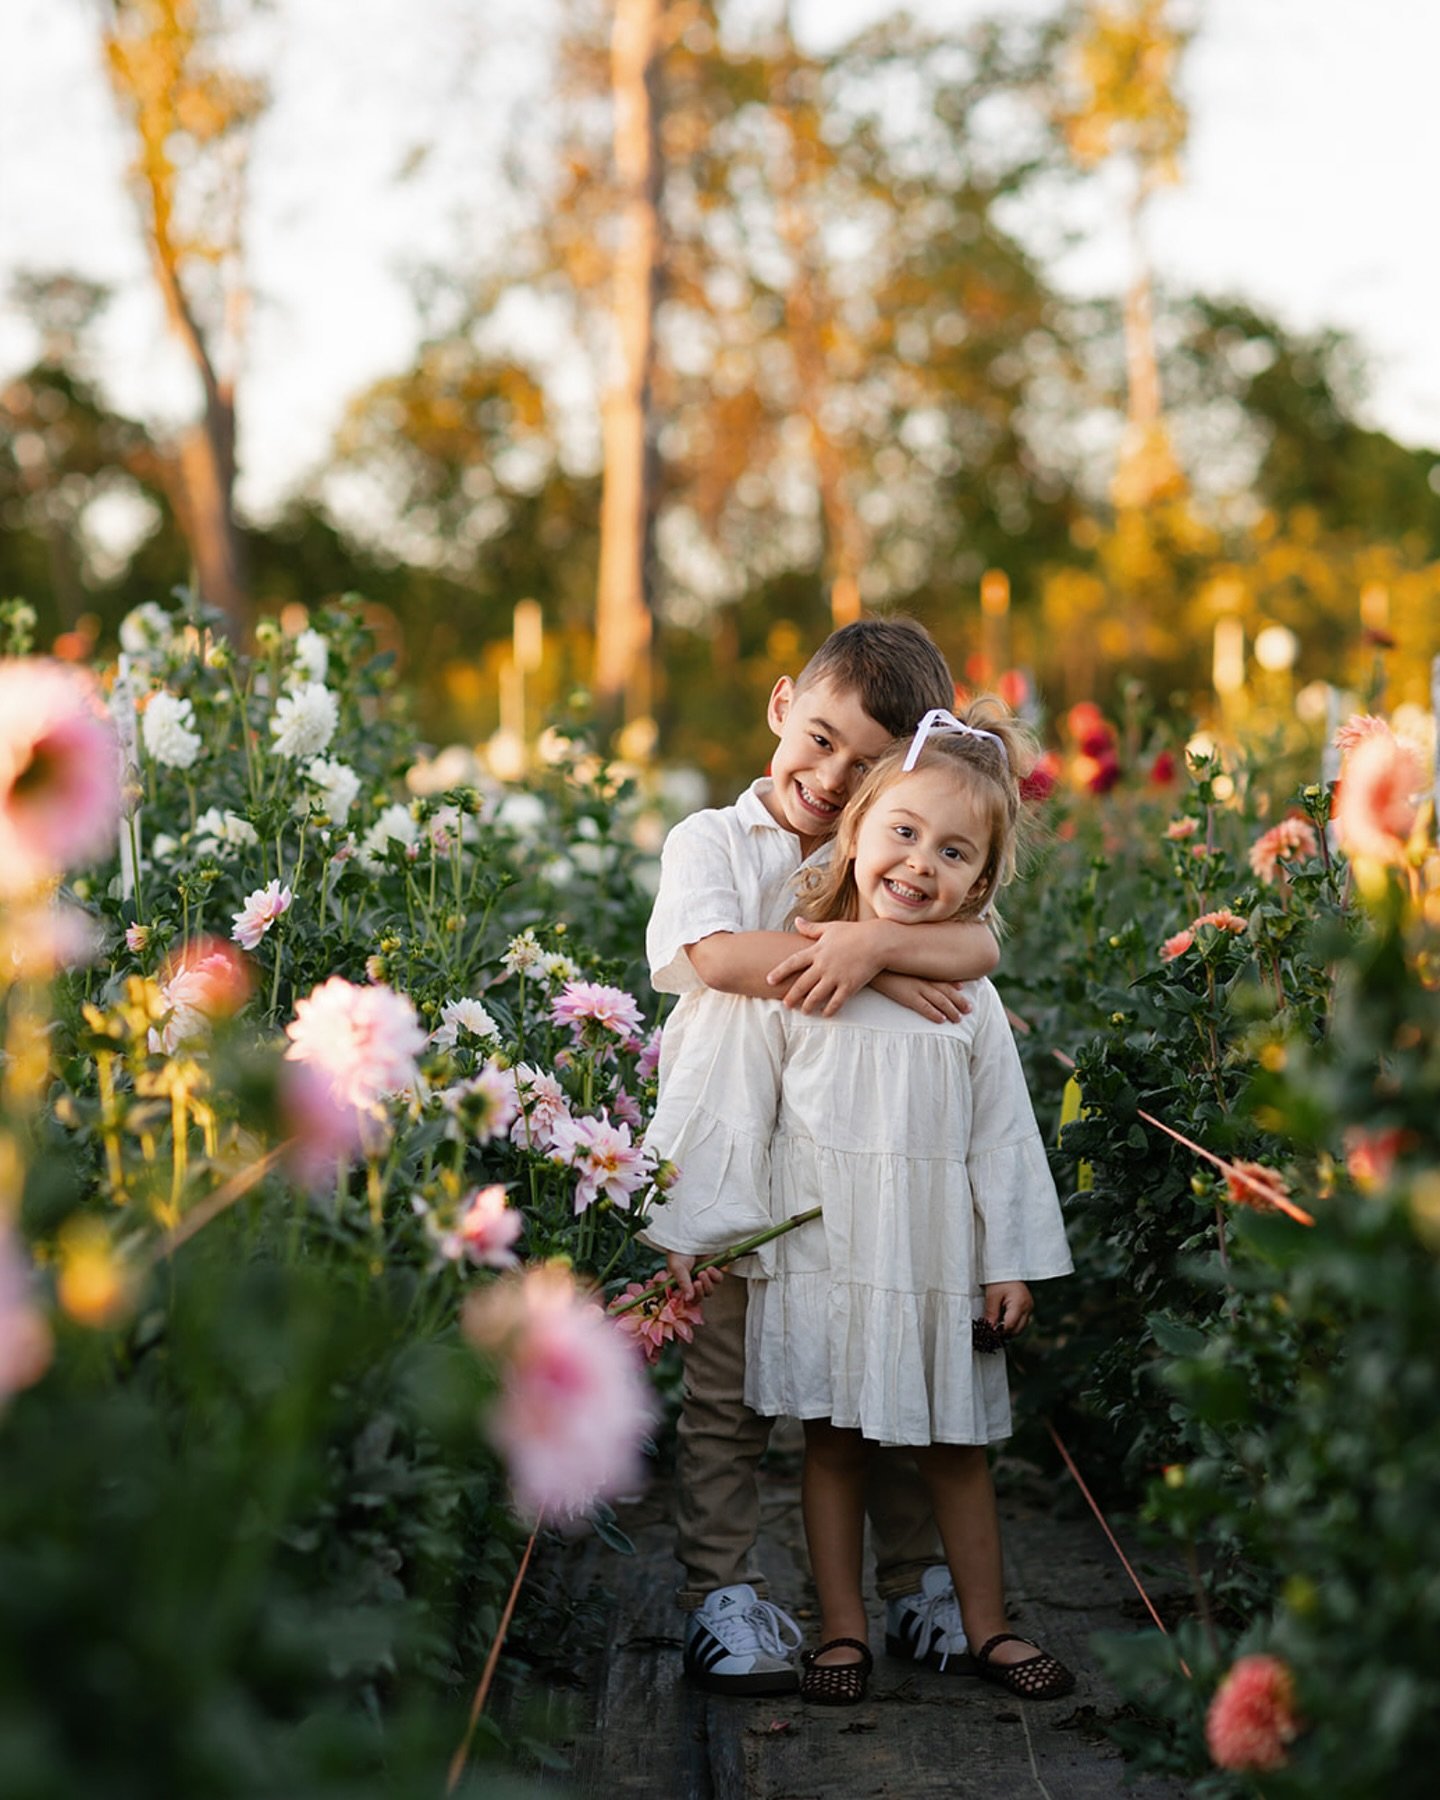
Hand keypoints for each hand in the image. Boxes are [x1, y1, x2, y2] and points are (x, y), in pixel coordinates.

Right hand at [666, 1250, 724, 1302]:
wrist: (690, 1236)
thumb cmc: (679, 1251)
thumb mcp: (677, 1267)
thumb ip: (683, 1283)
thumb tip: (688, 1299)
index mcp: (679, 1285)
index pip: (684, 1301)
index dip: (688, 1300)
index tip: (689, 1296)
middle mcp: (691, 1284)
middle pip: (699, 1298)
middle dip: (699, 1291)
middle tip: (697, 1282)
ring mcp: (702, 1278)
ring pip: (709, 1291)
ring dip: (707, 1283)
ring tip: (702, 1272)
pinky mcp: (712, 1272)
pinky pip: (718, 1280)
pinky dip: (715, 1276)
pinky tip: (709, 1268)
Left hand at [766, 918, 883, 1014]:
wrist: (878, 941)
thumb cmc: (854, 932)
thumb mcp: (831, 927)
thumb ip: (812, 928)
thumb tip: (796, 921)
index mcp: (817, 951)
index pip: (792, 963)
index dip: (779, 972)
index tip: (768, 980)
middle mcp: (823, 965)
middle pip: (801, 984)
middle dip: (791, 996)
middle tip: (785, 1005)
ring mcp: (836, 977)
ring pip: (816, 996)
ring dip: (808, 1006)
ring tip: (803, 1011)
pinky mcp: (849, 986)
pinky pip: (836, 1002)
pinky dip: (829, 1010)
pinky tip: (825, 1014)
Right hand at [870, 970, 972, 1022]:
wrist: (870, 962)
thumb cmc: (882, 963)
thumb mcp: (897, 961)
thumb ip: (907, 965)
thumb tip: (913, 964)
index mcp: (920, 970)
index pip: (942, 978)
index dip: (954, 986)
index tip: (964, 990)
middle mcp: (922, 979)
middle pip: (946, 991)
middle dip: (958, 1001)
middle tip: (970, 1009)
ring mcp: (915, 987)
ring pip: (939, 1000)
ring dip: (951, 1010)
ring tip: (959, 1019)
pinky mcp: (906, 996)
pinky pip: (924, 1006)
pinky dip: (934, 1013)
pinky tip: (941, 1020)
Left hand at [983, 1281, 1032, 1337]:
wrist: (1006, 1266)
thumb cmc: (999, 1278)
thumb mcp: (992, 1296)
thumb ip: (991, 1314)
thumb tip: (990, 1329)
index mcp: (1019, 1303)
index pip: (1010, 1326)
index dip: (999, 1331)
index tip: (989, 1333)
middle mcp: (1028, 1307)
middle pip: (1018, 1329)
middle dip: (1005, 1332)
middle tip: (992, 1331)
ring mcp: (1029, 1306)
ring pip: (1021, 1326)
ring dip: (1010, 1328)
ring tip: (997, 1325)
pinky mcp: (1028, 1305)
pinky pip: (1022, 1320)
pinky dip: (1013, 1323)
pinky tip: (1003, 1320)